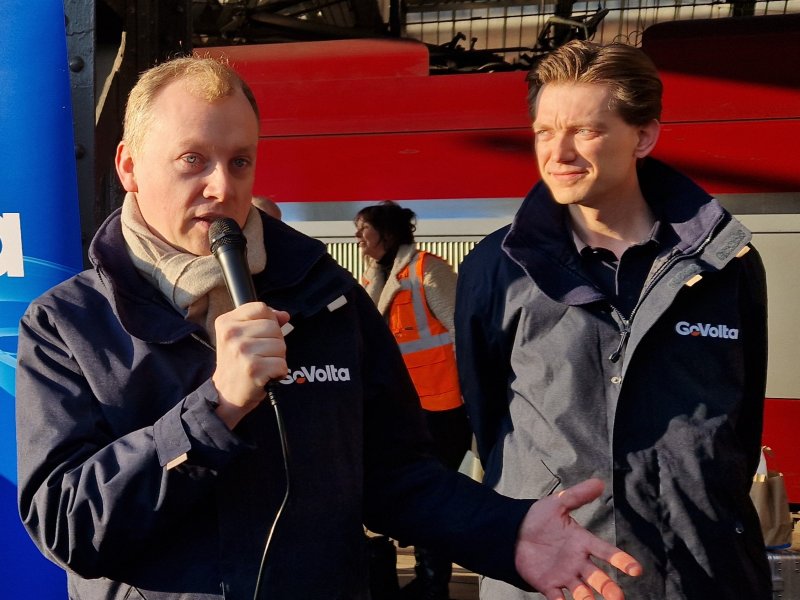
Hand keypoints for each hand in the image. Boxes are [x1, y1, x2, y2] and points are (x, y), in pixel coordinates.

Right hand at [212, 302, 289, 428]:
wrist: (224, 395)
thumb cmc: (236, 364)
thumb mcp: (241, 337)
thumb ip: (262, 321)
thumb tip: (284, 315)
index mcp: (226, 322)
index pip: (262, 308)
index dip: (269, 321)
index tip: (261, 336)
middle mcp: (231, 334)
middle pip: (274, 327)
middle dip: (275, 342)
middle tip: (261, 355)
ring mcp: (242, 351)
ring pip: (280, 345)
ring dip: (277, 358)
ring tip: (262, 365)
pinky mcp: (253, 368)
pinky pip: (282, 363)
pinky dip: (279, 372)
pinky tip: (266, 375)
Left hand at [514, 478, 641, 599]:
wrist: (513, 531)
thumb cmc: (539, 518)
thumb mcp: (558, 503)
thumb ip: (578, 496)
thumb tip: (600, 482)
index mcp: (583, 542)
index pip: (606, 552)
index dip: (621, 560)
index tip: (636, 570)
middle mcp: (578, 562)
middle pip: (598, 577)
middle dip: (608, 587)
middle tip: (617, 596)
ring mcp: (564, 575)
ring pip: (582, 591)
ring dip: (588, 598)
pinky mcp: (548, 585)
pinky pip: (558, 598)